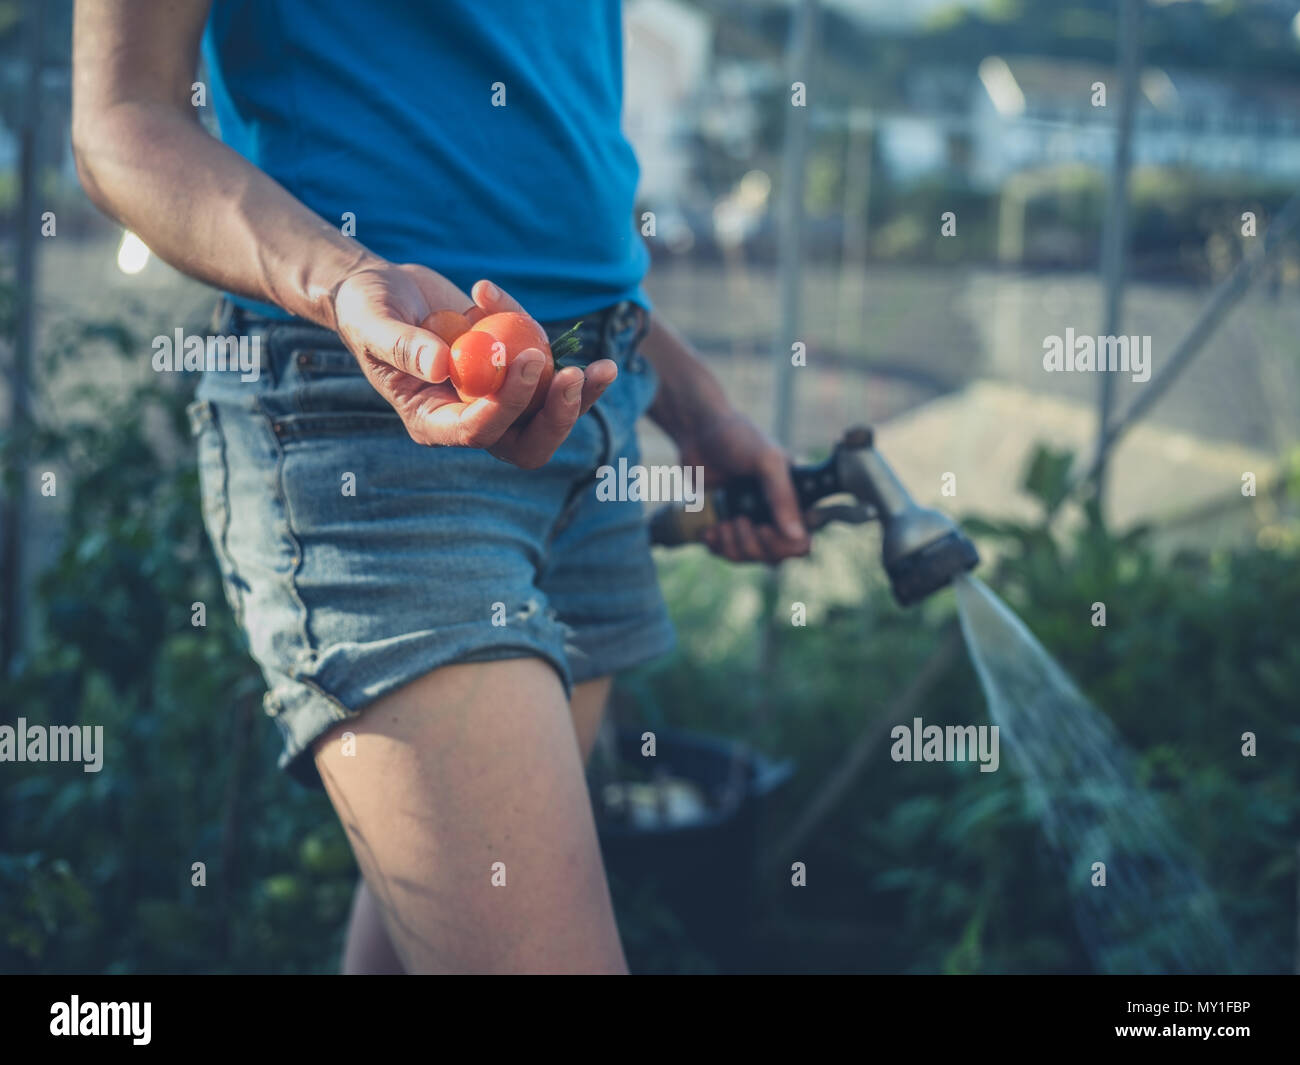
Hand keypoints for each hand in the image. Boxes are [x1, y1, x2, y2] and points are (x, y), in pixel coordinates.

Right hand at [330, 263, 616, 468]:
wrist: (383, 289)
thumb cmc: (367, 309)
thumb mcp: (373, 323)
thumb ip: (401, 346)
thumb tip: (441, 367)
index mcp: (432, 420)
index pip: (478, 432)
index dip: (506, 405)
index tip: (524, 359)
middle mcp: (468, 417)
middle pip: (525, 443)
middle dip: (556, 418)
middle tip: (573, 377)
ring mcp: (495, 398)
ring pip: (549, 416)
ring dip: (580, 396)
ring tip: (604, 367)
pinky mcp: (513, 372)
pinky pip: (549, 373)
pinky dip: (556, 345)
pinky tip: (523, 309)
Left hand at [677, 408, 811, 563]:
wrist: (697, 430)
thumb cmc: (737, 437)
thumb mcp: (767, 461)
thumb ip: (783, 496)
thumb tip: (796, 535)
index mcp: (792, 499)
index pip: (801, 542)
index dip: (784, 546)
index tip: (764, 529)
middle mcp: (773, 514)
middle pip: (773, 556)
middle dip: (753, 545)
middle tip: (739, 520)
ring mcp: (749, 520)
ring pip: (748, 557)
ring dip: (732, 546)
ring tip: (722, 523)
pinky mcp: (725, 523)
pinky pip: (725, 551)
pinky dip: (716, 546)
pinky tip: (710, 529)